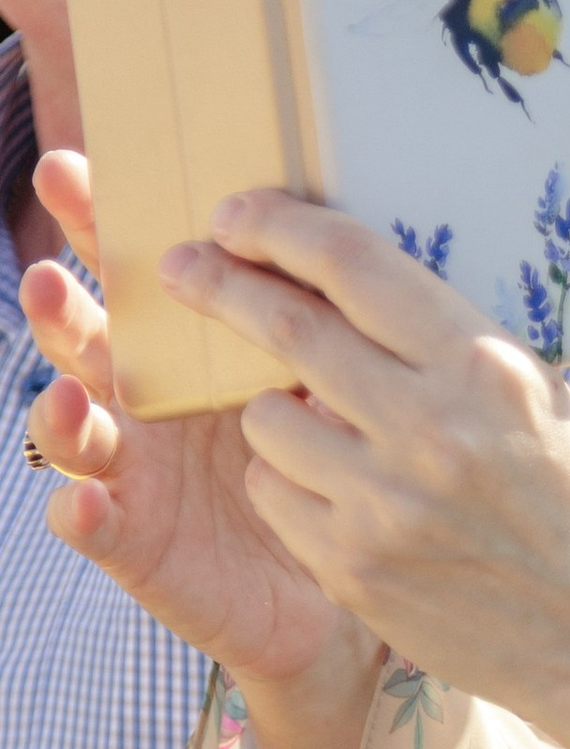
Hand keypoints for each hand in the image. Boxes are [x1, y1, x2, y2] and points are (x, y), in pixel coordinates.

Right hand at [21, 153, 364, 692]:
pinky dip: (80, 512)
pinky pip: (94, 524)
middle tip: (49, 276)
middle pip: (84, 339)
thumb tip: (319, 235)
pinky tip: (85, 501)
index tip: (75, 167)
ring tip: (65, 391)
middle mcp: (142, 399)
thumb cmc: (332, 465)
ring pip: (71, 428)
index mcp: (185, 347)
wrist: (340, 581)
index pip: (135, 272)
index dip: (99, 222)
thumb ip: (306, 320)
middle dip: (58, 304)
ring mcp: (130, 470)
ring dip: (57, 407)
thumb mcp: (324, 381)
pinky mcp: (132, 541)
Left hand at [164, 188, 569, 748]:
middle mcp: (431, 429)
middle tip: (184, 267)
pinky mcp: (354, 568)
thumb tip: (335, 281)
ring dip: (273, 407)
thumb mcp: (532, 389)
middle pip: (286, 328)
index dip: (279, 227)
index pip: (353, 265)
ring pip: (266, 418)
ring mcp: (386, 505)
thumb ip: (440, 340)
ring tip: (316, 420)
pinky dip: (288, 480)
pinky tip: (333, 488)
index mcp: (483, 365)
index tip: (235, 213)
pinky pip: (275, 493)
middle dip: (219, 285)